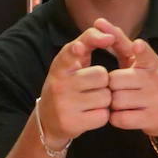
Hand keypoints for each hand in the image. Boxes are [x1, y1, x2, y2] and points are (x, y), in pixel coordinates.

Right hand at [38, 27, 113, 147]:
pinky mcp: (71, 123)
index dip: (82, 46)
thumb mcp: (70, 63)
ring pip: (105, 97)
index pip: (71, 51)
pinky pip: (103, 116)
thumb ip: (87, 43)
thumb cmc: (67, 86)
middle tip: (90, 88)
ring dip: (104, 100)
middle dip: (103, 83)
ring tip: (89, 102)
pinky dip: (101, 116)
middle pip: (101, 76)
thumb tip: (110, 35)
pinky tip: (89, 115)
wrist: (48, 120)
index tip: (88, 44)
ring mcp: (64, 104)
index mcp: (59, 66)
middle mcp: (59, 84)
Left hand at [97, 19, 157, 142]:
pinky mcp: (151, 119)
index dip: (141, 50)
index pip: (147, 54)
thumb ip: (120, 42)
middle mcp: (156, 80)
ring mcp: (155, 101)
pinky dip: (115, 117)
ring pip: (116, 100)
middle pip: (116, 80)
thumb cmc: (147, 83)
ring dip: (112, 103)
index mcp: (153, 64)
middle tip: (118, 88)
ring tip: (121, 101)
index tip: (137, 45)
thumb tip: (98, 22)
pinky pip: (120, 118)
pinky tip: (122, 114)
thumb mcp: (138, 62)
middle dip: (111, 85)